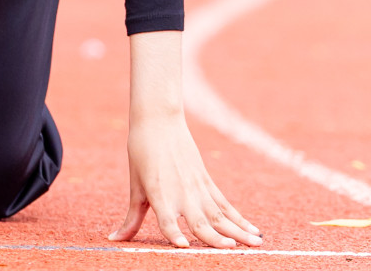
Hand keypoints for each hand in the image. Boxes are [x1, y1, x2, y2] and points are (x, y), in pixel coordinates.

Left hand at [108, 111, 260, 248]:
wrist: (158, 120)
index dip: (174, 233)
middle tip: (233, 249)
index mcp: (158, 194)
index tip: (184, 246)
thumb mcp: (135, 186)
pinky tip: (253, 230)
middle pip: (200, 220)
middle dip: (216, 237)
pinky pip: (225, 204)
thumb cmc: (141, 154)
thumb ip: (131, 218)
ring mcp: (196, 187)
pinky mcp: (206, 181)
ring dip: (238, 230)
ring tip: (256, 243)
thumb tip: (114, 239)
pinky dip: (239, 218)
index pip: (166, 220)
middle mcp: (180, 193)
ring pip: (220, 214)